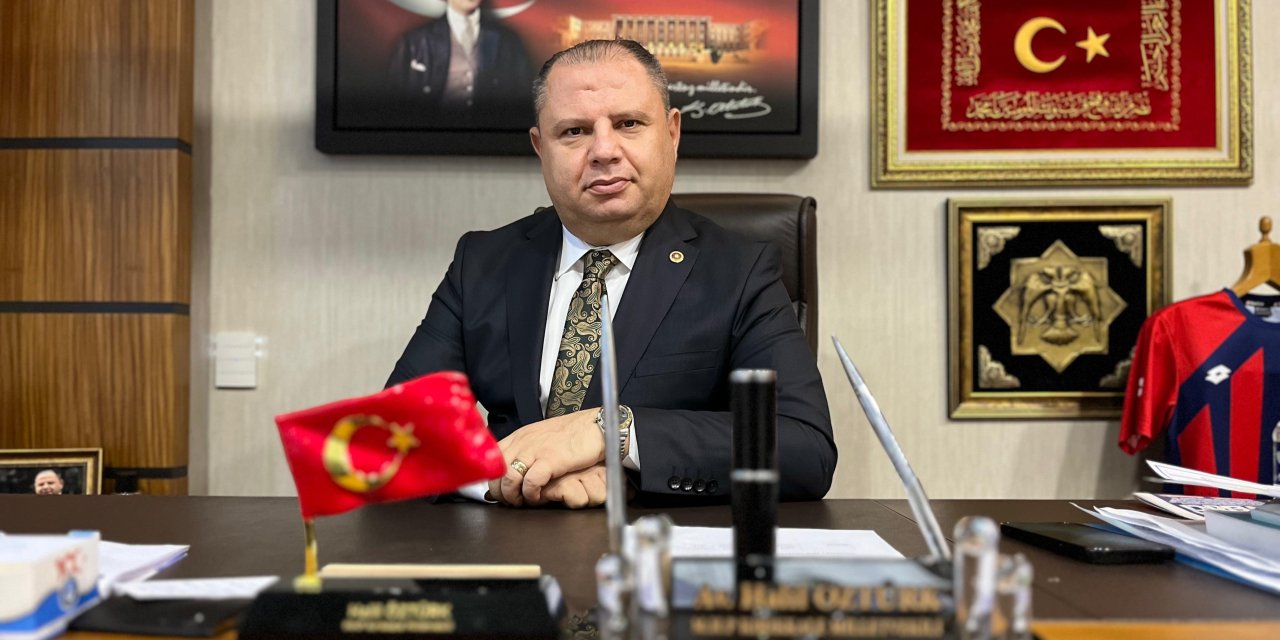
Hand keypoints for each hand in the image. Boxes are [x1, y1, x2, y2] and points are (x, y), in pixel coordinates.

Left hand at [487, 409, 604, 506]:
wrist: (596, 425)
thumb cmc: (572, 435)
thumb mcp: (541, 439)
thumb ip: (525, 453)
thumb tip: (511, 473)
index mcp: (519, 437)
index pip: (492, 461)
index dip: (494, 481)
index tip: (502, 492)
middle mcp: (523, 442)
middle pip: (497, 473)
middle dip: (502, 493)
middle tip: (514, 501)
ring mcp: (536, 450)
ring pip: (509, 479)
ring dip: (514, 496)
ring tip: (525, 501)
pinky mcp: (551, 459)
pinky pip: (531, 482)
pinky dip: (531, 495)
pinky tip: (539, 497)